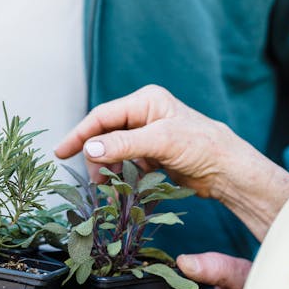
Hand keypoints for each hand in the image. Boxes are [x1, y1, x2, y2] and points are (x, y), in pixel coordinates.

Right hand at [55, 85, 242, 196]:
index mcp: (145, 101)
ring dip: (107, 169)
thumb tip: (90, 149)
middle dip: (95, 156)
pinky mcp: (151, 153)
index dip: (80, 134)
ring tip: (108, 186)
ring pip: (113, 150)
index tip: (61, 152)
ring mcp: (147, 135)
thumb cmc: (201, 146)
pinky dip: (120, 175)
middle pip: (105, 134)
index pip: (102, 116)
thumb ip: (124, 144)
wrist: (226, 170)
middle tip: (94, 180)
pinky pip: (126, 163)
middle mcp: (144, 114)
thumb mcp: (161, 141)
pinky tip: (123, 187)